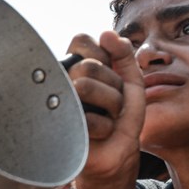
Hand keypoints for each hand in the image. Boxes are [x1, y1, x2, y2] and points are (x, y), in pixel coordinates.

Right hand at [66, 31, 144, 184]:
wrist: (117, 154)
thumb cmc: (122, 118)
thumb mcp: (131, 81)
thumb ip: (123, 54)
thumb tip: (107, 33)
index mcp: (77, 69)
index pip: (80, 41)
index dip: (102, 56)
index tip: (111, 76)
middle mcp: (63, 84)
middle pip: (86, 65)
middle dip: (112, 86)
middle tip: (112, 104)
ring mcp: (58, 105)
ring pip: (85, 87)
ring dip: (110, 106)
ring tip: (107, 119)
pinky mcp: (59, 127)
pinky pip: (88, 117)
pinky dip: (104, 128)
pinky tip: (98, 135)